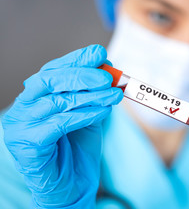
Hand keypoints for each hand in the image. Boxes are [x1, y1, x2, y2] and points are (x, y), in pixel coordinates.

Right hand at [2, 45, 122, 207]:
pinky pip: (59, 123)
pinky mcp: (27, 145)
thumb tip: (108, 69)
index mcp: (36, 98)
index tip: (100, 53)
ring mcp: (21, 127)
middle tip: (108, 76)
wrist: (72, 187)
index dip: (76, 60)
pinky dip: (84, 114)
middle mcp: (23, 108)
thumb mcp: (89, 115)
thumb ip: (94, 94)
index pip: (53, 71)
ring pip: (57, 101)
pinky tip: (104, 111)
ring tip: (115, 94)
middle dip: (82, 74)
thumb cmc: (78, 150)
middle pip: (49, 80)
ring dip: (90, 95)